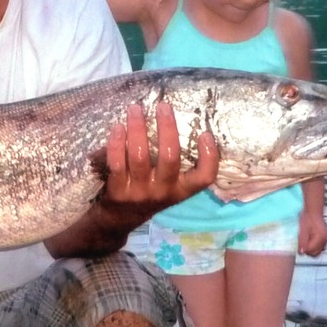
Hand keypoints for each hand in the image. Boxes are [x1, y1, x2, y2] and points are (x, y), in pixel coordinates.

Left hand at [99, 102, 217, 216]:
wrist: (119, 220)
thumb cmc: (148, 193)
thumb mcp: (168, 186)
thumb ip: (173, 163)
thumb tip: (172, 120)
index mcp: (180, 190)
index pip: (204, 178)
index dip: (209, 156)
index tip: (204, 133)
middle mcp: (163, 192)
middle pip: (170, 157)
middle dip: (167, 128)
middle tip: (163, 106)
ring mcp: (139, 192)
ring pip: (140, 156)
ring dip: (138, 128)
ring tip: (135, 109)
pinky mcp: (118, 191)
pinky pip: (117, 163)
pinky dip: (117, 143)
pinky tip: (118, 127)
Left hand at [298, 211, 326, 255]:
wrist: (313, 211)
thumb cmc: (307, 219)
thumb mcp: (303, 230)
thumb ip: (302, 242)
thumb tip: (301, 253)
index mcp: (320, 238)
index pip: (310, 251)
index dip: (303, 249)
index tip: (299, 243)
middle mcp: (325, 240)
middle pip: (314, 254)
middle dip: (307, 250)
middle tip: (301, 242)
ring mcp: (325, 240)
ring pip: (316, 252)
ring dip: (310, 249)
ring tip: (305, 240)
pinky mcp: (324, 239)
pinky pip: (318, 248)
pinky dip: (312, 246)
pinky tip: (308, 240)